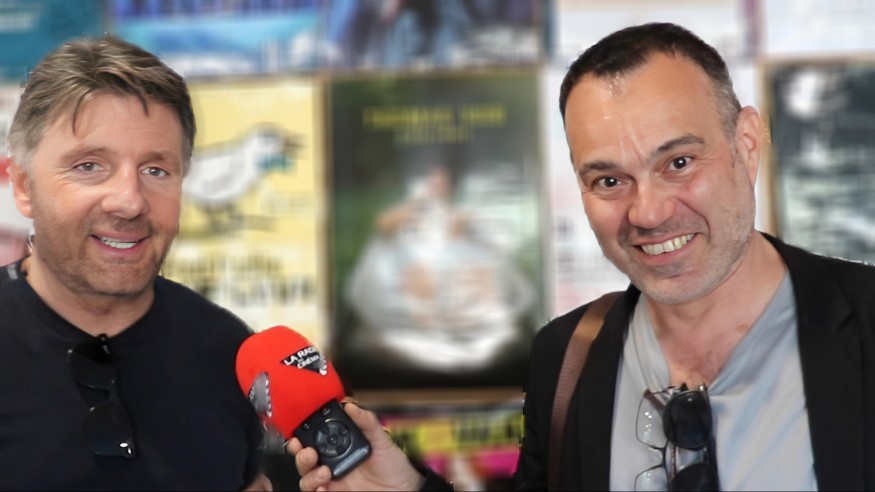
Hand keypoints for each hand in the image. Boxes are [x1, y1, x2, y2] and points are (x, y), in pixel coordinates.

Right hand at [287, 402, 423, 490]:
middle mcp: (332, 463)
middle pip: (304, 459)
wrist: (404, 489)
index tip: (300, 432)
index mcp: (340, 446)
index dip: (303, 435)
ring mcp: (333, 481)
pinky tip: (323, 488)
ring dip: (309, 474)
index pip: (315, 439)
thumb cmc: (394, 465)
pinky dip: (316, 491)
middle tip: (308, 452)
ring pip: (306, 478)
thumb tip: (350, 405)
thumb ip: (366, 421)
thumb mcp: (382, 439)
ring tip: (324, 472)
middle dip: (300, 454)